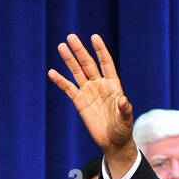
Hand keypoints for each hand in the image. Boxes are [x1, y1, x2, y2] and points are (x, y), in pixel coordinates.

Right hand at [48, 33, 137, 177]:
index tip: (94, 37)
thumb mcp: (126, 120)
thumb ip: (125, 109)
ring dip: (69, 60)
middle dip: (80, 51)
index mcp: (113, 85)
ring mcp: (88, 92)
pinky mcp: (79, 101)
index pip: (106, 63)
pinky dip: (60, 81)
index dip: (100, 50)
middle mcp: (100, 85)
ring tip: (61, 46)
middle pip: (88, 64)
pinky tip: (52, 72)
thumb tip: (123, 100)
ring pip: (77, 72)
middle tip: (71, 37)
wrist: (113, 142)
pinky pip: (68, 88)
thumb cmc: (123, 129)